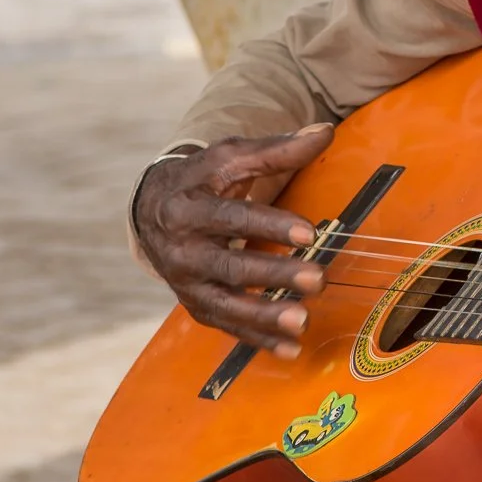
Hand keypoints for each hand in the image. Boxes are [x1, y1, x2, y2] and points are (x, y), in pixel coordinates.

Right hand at [133, 127, 336, 355]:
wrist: (155, 207)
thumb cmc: (204, 178)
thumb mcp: (231, 157)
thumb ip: (277, 149)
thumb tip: (326, 131)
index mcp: (186, 209)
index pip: (231, 218)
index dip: (270, 226)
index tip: (309, 233)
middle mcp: (180, 251)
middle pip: (229, 266)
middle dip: (274, 275)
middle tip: (318, 279)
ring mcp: (186, 283)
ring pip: (225, 305)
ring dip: (264, 317)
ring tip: (302, 321)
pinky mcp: (196, 305)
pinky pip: (227, 328)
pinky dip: (258, 341)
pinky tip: (291, 349)